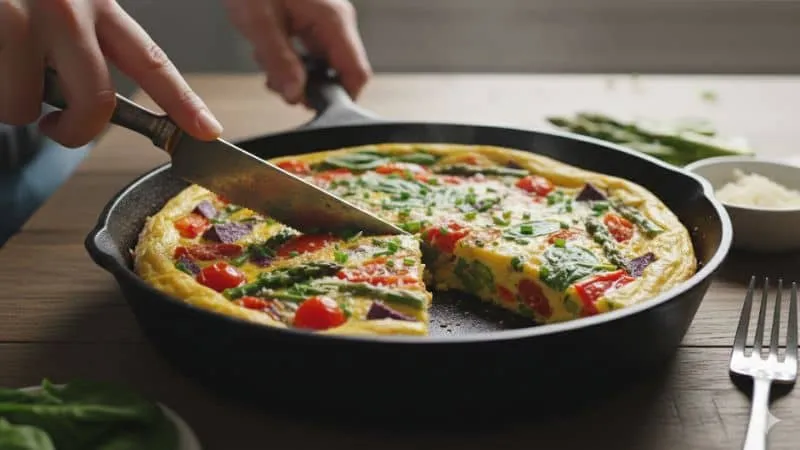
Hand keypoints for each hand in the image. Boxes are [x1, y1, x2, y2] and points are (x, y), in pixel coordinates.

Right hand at [0, 0, 221, 147]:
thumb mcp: (59, 1)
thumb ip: (83, 41)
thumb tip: (92, 102)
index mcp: (94, 2)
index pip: (151, 61)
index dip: (183, 101)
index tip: (208, 129)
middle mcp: (68, 7)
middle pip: (98, 101)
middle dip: (77, 131)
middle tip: (57, 128)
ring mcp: (24, 16)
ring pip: (28, 103)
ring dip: (12, 103)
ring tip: (2, 67)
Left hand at [224, 0, 371, 104]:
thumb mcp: (258, 20)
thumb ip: (278, 60)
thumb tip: (295, 94)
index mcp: (333, 20)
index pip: (357, 74)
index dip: (340, 99)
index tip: (312, 107)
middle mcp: (337, 20)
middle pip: (340, 72)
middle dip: (310, 87)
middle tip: (278, 85)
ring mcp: (327, 19)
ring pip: (325, 64)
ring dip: (298, 74)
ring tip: (269, 64)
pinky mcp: (314, 18)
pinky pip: (313, 50)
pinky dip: (294, 60)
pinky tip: (272, 52)